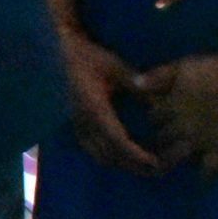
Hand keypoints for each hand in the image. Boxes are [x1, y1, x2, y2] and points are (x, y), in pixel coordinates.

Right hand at [58, 31, 163, 177]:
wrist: (59, 51)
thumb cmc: (87, 56)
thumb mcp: (113, 65)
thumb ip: (135, 82)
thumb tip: (158, 100)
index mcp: (93, 107)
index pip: (116, 139)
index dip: (135, 154)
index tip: (154, 161)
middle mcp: (82, 120)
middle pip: (108, 155)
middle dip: (132, 165)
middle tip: (155, 167)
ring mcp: (76, 123)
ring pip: (98, 155)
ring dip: (120, 162)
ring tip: (141, 161)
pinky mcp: (74, 123)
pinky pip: (91, 149)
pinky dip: (108, 155)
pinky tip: (121, 151)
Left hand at [136, 53, 217, 178]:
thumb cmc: (213, 69)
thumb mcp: (181, 67)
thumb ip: (158, 76)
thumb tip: (135, 84)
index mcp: (173, 105)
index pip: (153, 117)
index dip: (152, 118)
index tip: (151, 122)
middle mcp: (184, 125)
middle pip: (162, 137)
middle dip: (158, 140)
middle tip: (154, 147)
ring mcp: (203, 138)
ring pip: (178, 155)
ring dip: (168, 161)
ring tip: (160, 169)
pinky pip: (211, 167)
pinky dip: (204, 177)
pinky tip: (200, 184)